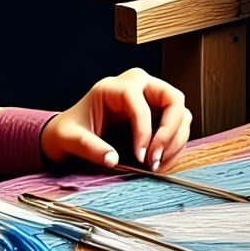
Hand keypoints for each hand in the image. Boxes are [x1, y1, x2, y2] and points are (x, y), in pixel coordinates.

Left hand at [40, 67, 192, 171]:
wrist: (70, 133)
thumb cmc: (69, 130)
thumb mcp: (68, 139)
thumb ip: (88, 147)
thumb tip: (112, 159)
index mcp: (113, 87)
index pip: (140, 102)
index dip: (144, 130)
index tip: (140, 157)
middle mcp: (137, 86)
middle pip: (173, 99)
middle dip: (169, 131)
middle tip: (155, 158)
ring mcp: (151, 99)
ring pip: (181, 113)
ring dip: (175, 140)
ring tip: (157, 164)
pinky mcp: (157, 114)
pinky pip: (178, 126)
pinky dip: (174, 145)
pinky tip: (159, 162)